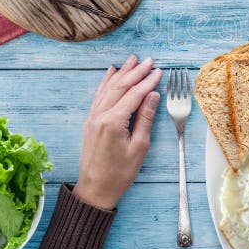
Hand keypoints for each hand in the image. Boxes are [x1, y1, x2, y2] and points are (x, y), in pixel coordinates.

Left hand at [73, 55, 162, 209]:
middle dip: (135, 72)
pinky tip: (111, 73)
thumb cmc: (120, 172)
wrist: (95, 189)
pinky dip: (106, 82)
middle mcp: (100, 116)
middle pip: (120, 87)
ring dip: (121, 73)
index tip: (158, 71)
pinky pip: (99, 96)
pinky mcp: (89, 121)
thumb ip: (145, 118)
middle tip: (148, 60)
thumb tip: (153, 96)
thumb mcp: (139, 147)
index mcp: (113, 122)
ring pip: (108, 88)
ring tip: (131, 60)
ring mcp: (92, 117)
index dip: (147, 82)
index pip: (134, 95)